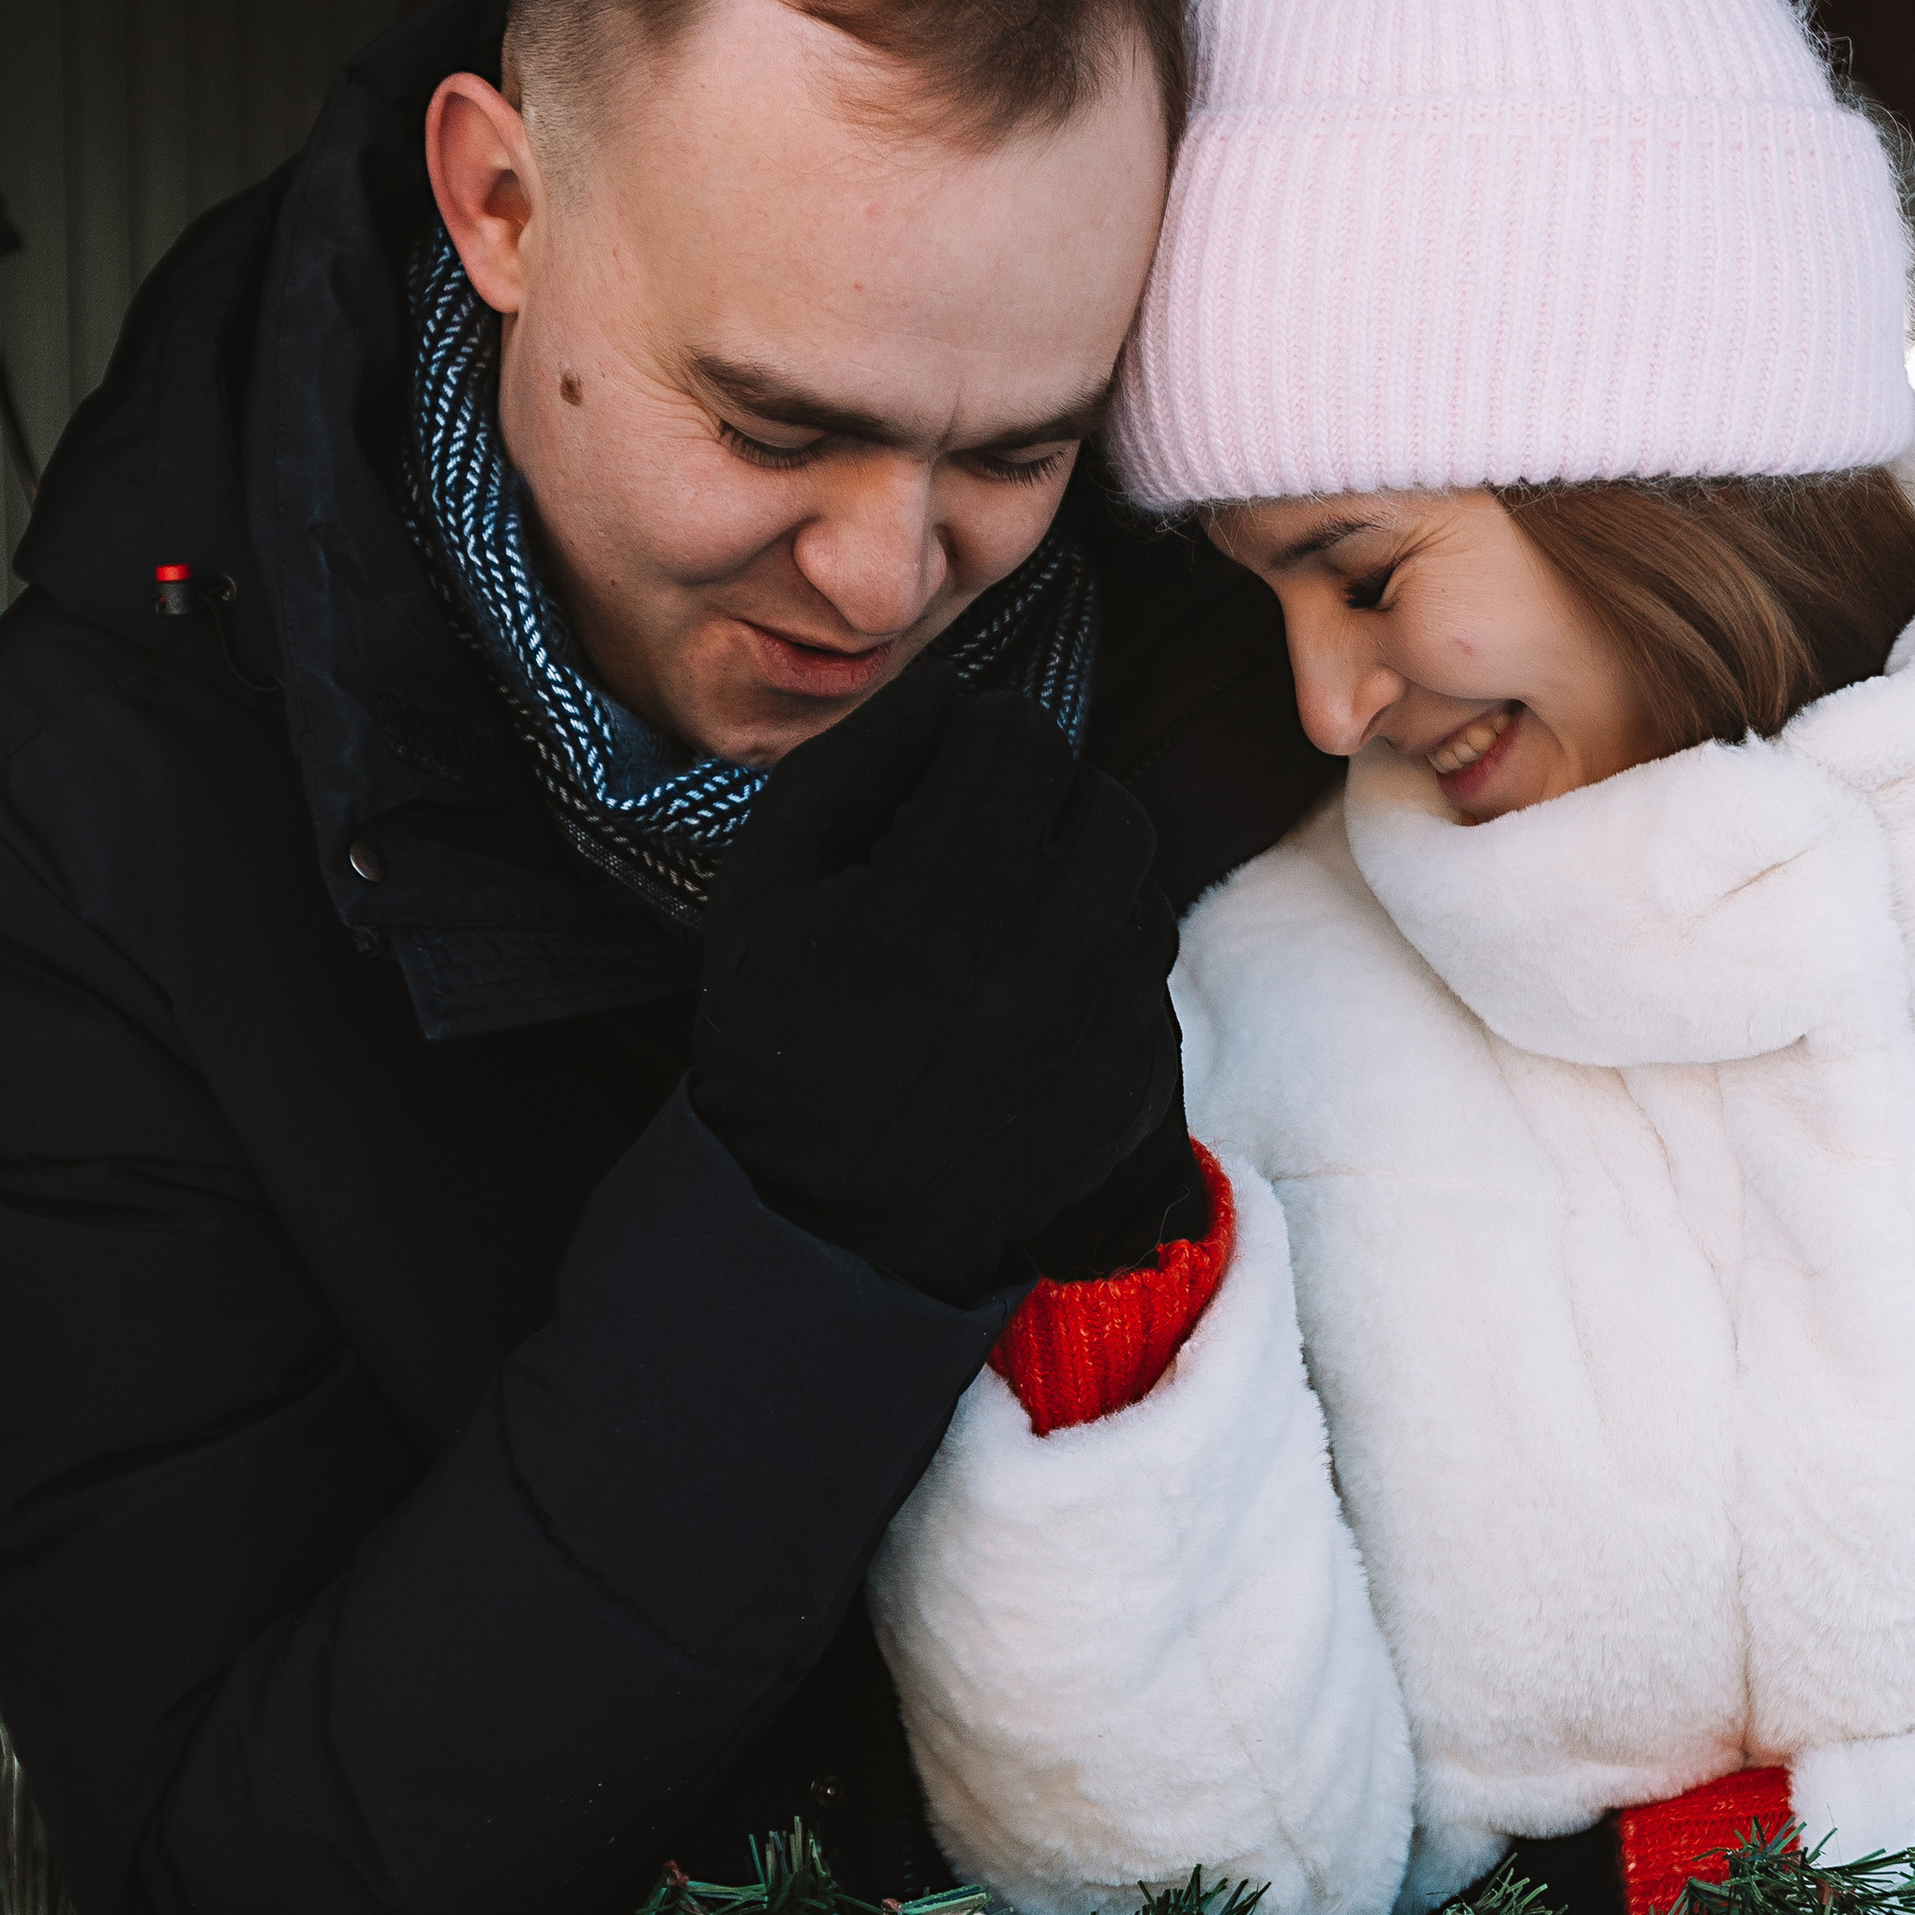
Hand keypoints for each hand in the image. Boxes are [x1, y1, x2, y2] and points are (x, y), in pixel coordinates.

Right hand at [693, 664, 1184, 1305]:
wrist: (823, 1225)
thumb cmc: (777, 1041)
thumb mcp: (764, 887)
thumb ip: (853, 765)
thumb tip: (949, 688)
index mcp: (924, 914)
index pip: (1022, 742)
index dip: (978, 740)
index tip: (943, 778)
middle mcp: (1027, 976)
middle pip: (1103, 804)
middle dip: (1046, 803)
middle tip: (980, 843)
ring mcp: (1092, 1043)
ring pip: (1139, 885)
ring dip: (1081, 881)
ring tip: (1002, 926)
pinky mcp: (1130, 1093)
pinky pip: (1151, 977)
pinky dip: (1099, 966)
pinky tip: (1027, 1000)